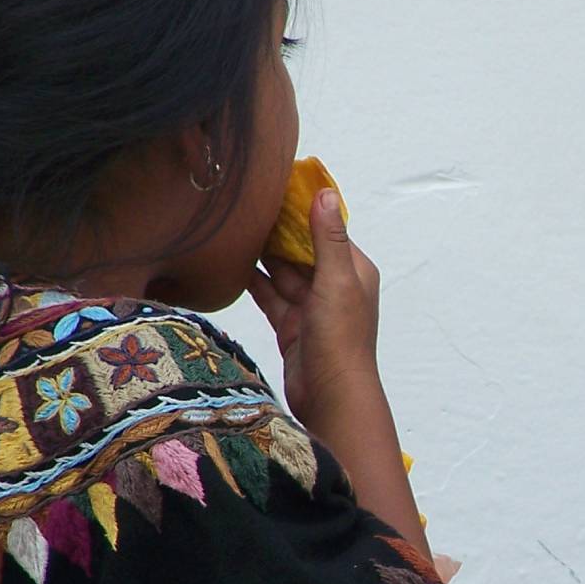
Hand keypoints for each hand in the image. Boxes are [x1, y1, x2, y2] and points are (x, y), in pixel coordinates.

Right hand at [246, 189, 382, 426]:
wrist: (331, 398)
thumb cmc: (341, 339)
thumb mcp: (336, 281)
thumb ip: (328, 238)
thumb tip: (325, 192)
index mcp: (353, 270)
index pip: (326, 230)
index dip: (303, 209)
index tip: (275, 186)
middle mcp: (334, 285)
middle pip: (301, 249)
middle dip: (278, 230)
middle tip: (245, 203)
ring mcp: (311, 307)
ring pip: (282, 272)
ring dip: (263, 255)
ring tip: (233, 229)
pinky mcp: (290, 326)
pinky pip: (270, 296)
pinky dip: (254, 282)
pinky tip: (231, 265)